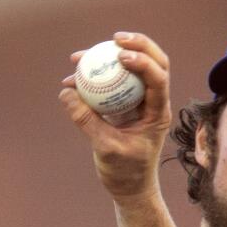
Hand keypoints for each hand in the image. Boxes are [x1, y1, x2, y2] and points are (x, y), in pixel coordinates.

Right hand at [58, 32, 171, 202]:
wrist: (129, 187)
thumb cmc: (126, 172)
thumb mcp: (106, 148)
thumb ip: (87, 121)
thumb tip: (67, 93)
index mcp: (157, 113)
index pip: (158, 79)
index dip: (143, 62)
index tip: (120, 56)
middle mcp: (152, 102)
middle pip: (154, 62)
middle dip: (137, 44)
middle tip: (114, 39)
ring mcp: (138, 102)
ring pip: (131, 69)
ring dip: (108, 57)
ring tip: (78, 57)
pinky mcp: (123, 105)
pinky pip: (111, 83)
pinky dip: (95, 77)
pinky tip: (72, 75)